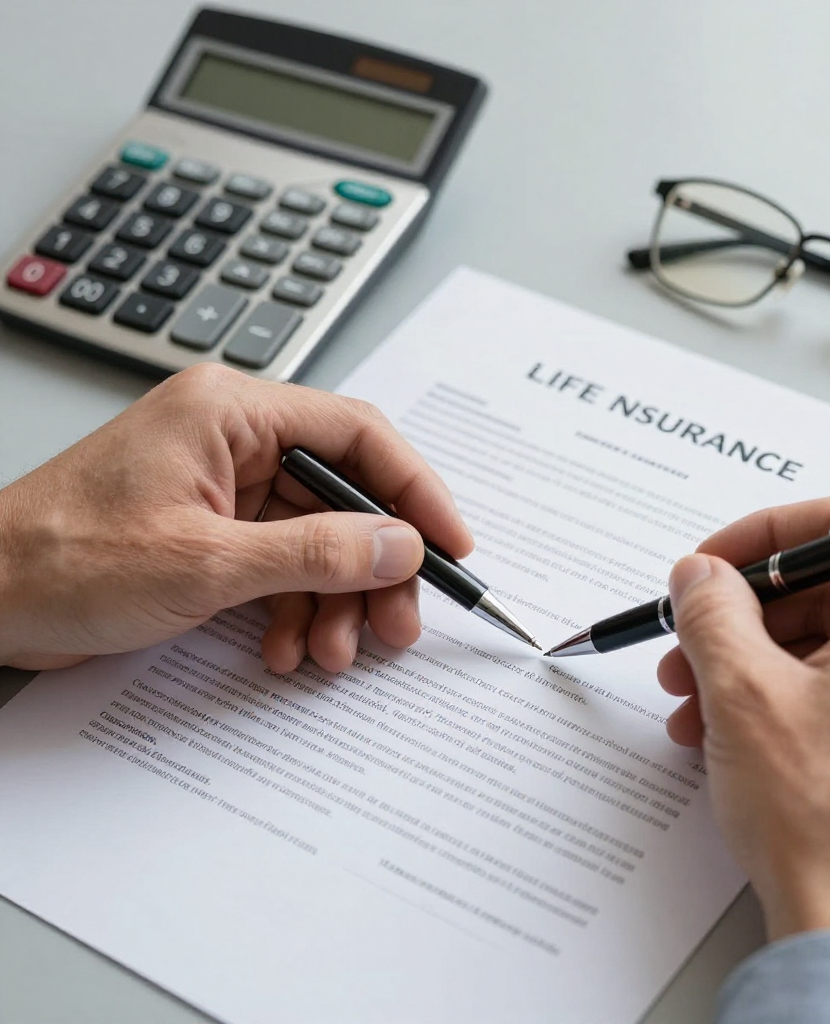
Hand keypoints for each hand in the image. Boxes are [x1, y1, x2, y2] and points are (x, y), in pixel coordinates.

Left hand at [0, 364, 471, 673]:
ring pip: (317, 539)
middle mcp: (235, 441)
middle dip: (374, 567)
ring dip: (334, 600)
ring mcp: (224, 489)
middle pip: (344, 496)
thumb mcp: (206, 564)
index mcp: (233, 413)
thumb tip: (400, 546)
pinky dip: (295, 609)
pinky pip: (282, 566)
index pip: (357, 435)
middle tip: (397, 623)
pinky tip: (287, 647)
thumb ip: (315, 552)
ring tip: (333, 651)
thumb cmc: (62, 559)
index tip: (450, 544)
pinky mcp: (213, 532)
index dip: (415, 490)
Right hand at [657, 496, 829, 967]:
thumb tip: (702, 575)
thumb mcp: (742, 690)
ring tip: (694, 701)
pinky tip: (730, 730)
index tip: (710, 565)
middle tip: (687, 639)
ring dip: (753, 662)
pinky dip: (788, 698)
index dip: (760, 536)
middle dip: (743, 616)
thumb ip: (713, 608)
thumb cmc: (829, 824)